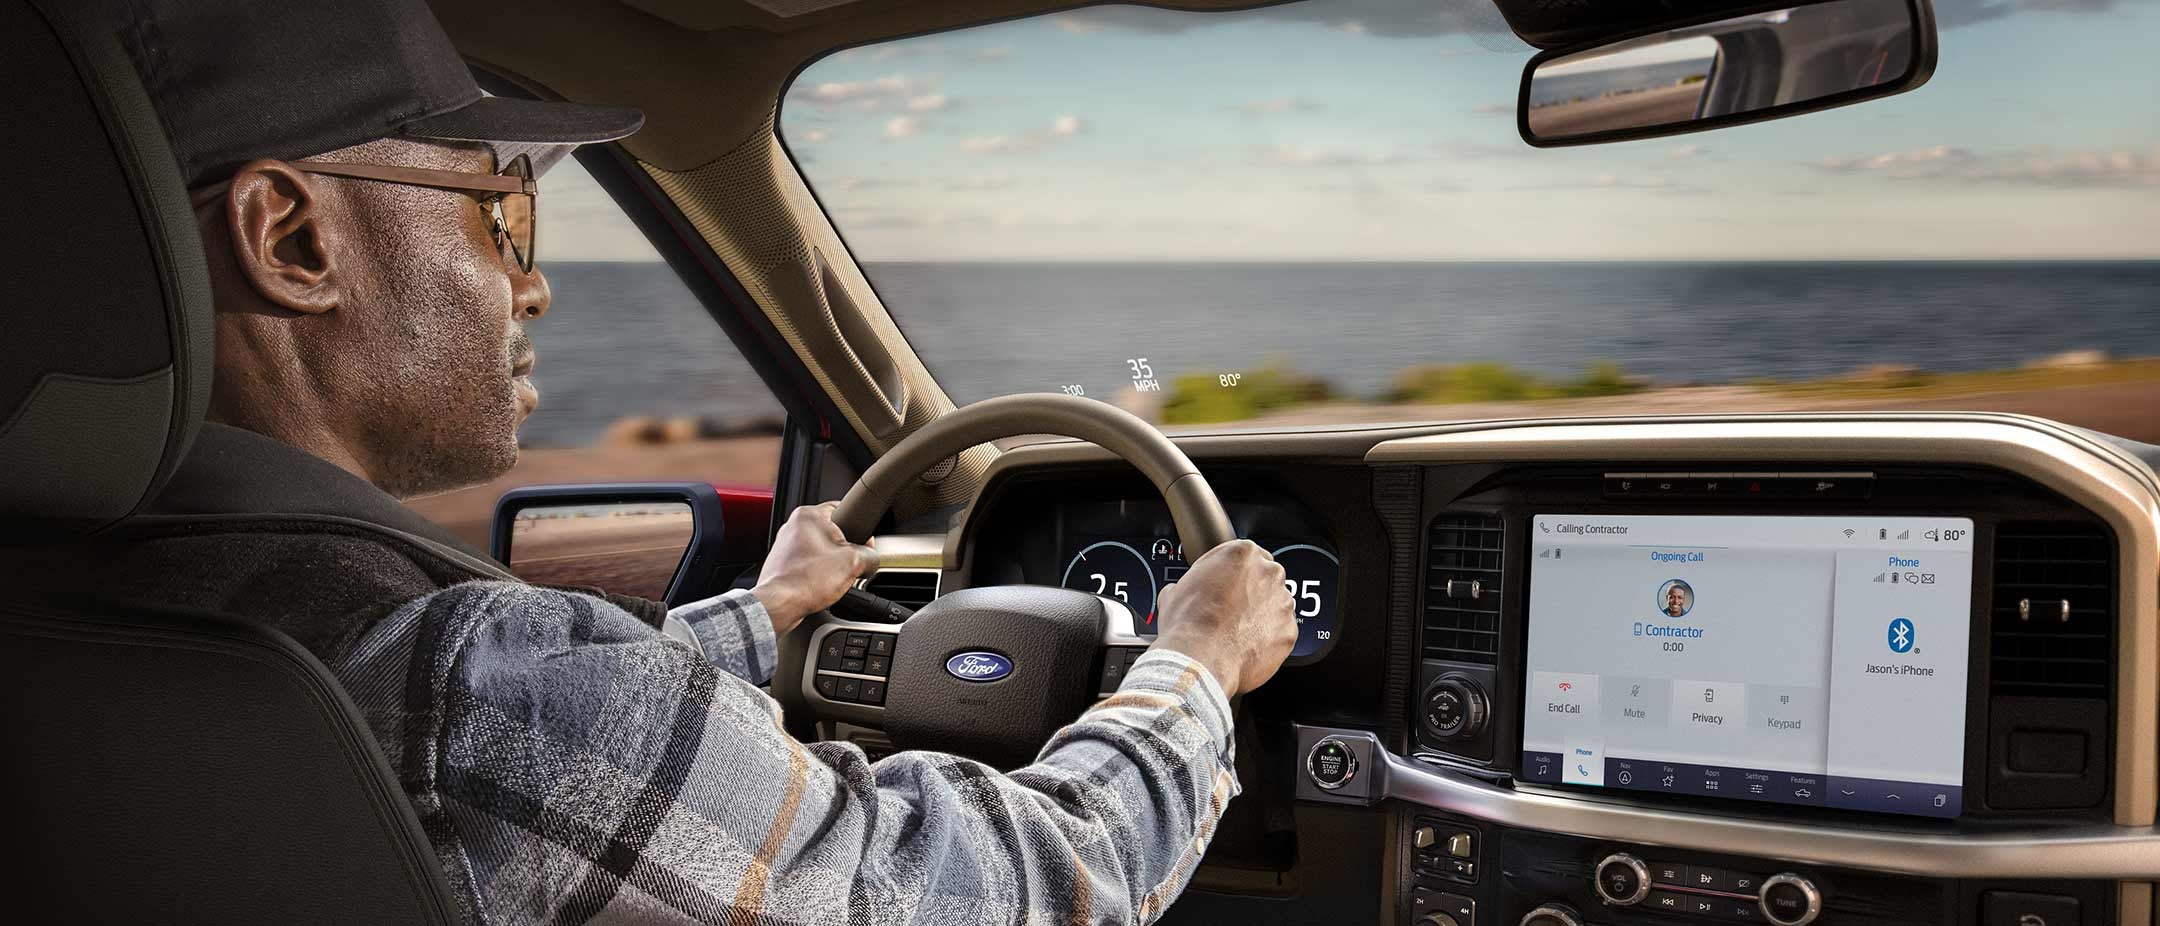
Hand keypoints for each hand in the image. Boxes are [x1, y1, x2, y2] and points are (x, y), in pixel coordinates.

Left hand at [753, 503, 878, 633]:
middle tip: (849, 566)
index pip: (845, 510)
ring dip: (831, 564)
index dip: (861, 531)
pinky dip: (817, 574)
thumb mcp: (853, 564)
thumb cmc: (805, 581)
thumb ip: (870, 556)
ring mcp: (786, 545)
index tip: (864, 547)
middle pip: (834, 533)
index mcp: (809, 515)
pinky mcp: (783, 563)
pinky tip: (820, 585)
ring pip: (821, 550)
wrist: (779, 605)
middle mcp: (794, 526)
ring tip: (832, 578)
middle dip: (845, 551)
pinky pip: (809, 564)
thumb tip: (871, 559)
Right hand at [1151, 540, 1297, 696]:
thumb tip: (1178, 592)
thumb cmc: (1188, 625)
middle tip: (1230, 608)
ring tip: (1237, 630)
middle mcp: (1268, 573)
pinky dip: (1268, 637)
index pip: (1245, 554)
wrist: (1200, 659)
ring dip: (1261, 614)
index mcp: (1242, 554)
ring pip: (1275, 604)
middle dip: (1251, 591)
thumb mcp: (1174, 593)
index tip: (1226, 584)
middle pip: (1265, 576)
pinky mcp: (1289, 630)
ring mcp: (1282, 602)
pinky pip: (1281, 630)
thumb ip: (1188, 584)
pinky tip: (1247, 645)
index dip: (1233, 572)